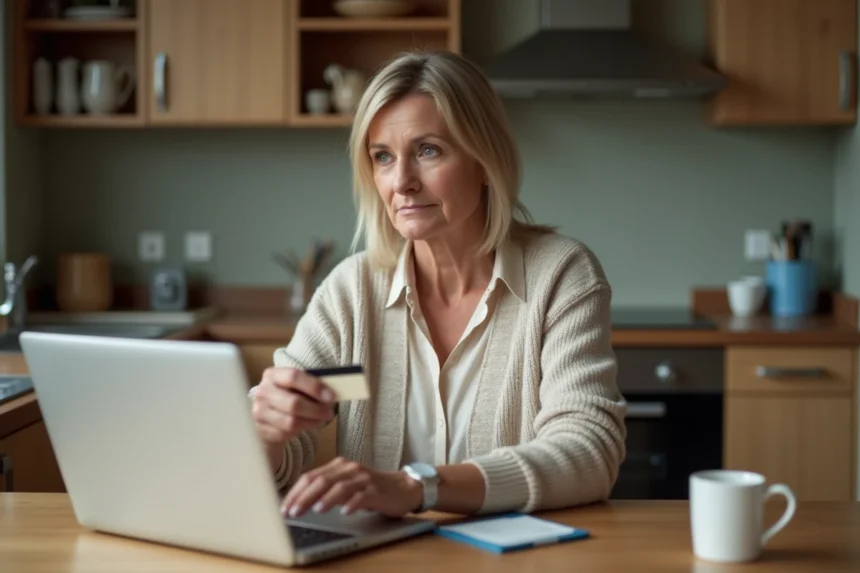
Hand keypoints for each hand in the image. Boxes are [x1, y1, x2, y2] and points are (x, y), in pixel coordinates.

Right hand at [251, 367, 336, 444]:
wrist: (267, 414)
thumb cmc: (288, 395)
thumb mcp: (296, 385)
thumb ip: (311, 386)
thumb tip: (330, 394)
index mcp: (272, 375)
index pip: (293, 377)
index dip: (314, 387)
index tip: (330, 396)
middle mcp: (263, 392)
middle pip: (293, 403)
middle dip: (316, 410)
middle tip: (329, 412)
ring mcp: (259, 412)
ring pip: (291, 422)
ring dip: (311, 422)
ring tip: (320, 419)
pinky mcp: (261, 430)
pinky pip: (286, 433)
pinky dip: (300, 431)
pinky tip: (306, 425)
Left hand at [281, 457, 422, 517]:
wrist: (402, 488)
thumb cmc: (370, 489)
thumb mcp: (345, 486)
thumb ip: (326, 489)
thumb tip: (299, 501)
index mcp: (339, 466)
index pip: (311, 476)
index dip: (296, 492)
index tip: (284, 506)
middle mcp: (350, 469)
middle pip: (322, 481)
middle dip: (305, 497)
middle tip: (293, 511)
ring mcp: (364, 479)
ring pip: (340, 487)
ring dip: (326, 499)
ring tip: (315, 510)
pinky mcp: (376, 490)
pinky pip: (362, 496)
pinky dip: (352, 504)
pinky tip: (345, 512)